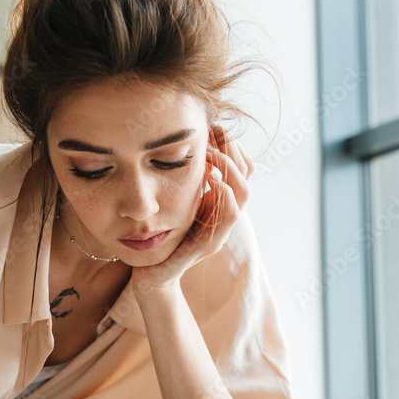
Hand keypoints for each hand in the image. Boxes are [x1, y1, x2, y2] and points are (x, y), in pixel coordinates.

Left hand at [131, 123, 252, 293]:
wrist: (152, 273)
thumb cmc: (163, 234)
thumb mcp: (176, 197)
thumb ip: (186, 176)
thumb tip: (187, 142)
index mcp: (220, 201)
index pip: (241, 167)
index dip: (232, 144)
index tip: (215, 125)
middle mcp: (225, 215)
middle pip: (246, 176)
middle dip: (232, 149)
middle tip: (214, 132)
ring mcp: (221, 230)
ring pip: (243, 194)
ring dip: (230, 169)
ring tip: (212, 153)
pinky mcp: (209, 245)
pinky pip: (229, 217)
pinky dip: (224, 195)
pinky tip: (213, 179)